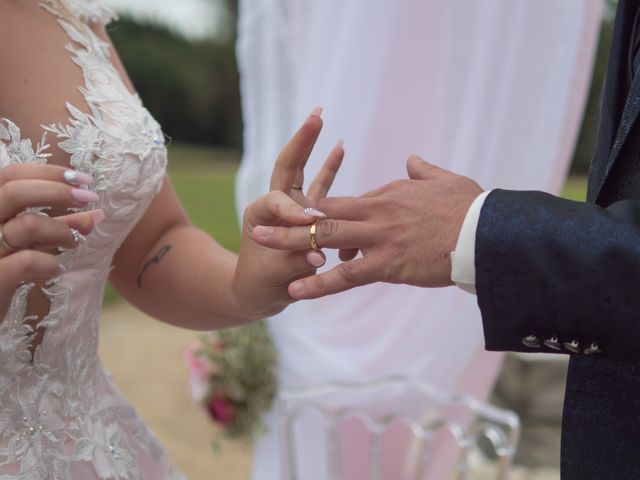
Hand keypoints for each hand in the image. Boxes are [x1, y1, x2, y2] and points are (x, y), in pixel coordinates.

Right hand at [0, 163, 102, 319]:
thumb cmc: (4, 275)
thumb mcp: (30, 246)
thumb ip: (58, 227)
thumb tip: (96, 213)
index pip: (10, 175)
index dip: (49, 173)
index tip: (84, 180)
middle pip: (14, 191)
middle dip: (59, 191)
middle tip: (90, 198)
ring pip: (26, 226)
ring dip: (62, 231)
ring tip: (76, 242)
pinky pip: (25, 262)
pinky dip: (50, 263)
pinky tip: (57, 271)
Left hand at [233, 108, 343, 316]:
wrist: (258, 293)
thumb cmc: (260, 284)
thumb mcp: (273, 275)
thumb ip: (295, 262)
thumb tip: (318, 257)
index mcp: (260, 215)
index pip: (278, 201)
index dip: (291, 211)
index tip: (306, 226)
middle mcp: (276, 205)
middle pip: (289, 167)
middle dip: (302, 142)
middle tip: (315, 117)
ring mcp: (293, 208)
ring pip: (305, 171)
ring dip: (312, 146)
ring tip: (320, 118)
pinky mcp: (307, 215)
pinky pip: (321, 187)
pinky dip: (329, 167)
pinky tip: (340, 146)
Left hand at [252, 156, 481, 298]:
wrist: (488, 234)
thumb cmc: (471, 208)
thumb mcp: (445, 180)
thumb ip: (422, 170)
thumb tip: (411, 159)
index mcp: (387, 194)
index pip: (344, 202)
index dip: (323, 214)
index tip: (309, 225)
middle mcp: (375, 212)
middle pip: (322, 214)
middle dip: (287, 221)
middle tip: (257, 226)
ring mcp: (378, 238)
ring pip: (324, 239)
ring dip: (290, 243)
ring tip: (260, 247)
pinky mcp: (386, 264)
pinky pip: (345, 275)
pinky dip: (318, 282)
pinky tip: (296, 290)